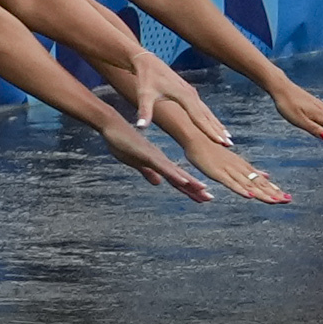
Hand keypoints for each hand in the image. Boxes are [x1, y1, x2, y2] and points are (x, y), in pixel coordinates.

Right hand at [97, 106, 221, 199]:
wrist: (112, 126)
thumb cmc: (122, 142)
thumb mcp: (136, 162)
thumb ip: (148, 172)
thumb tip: (158, 182)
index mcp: (159, 162)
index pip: (177, 178)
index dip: (189, 189)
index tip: (202, 197)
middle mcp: (161, 160)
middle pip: (180, 177)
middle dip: (195, 189)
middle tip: (209, 198)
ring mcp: (155, 157)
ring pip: (175, 173)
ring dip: (189, 183)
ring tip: (203, 191)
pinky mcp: (147, 155)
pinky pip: (163, 167)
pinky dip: (174, 175)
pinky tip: (183, 181)